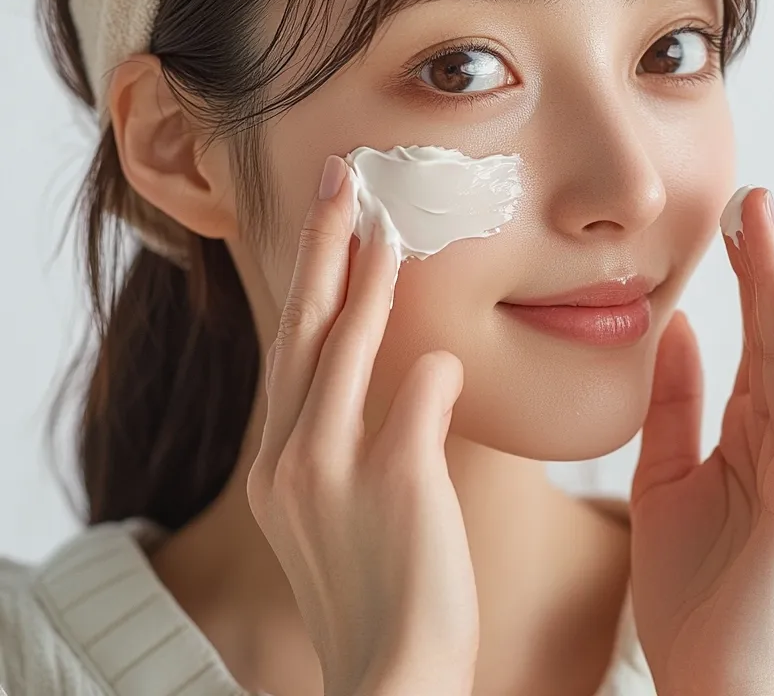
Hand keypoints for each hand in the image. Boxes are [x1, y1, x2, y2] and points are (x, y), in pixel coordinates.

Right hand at [246, 155, 478, 695]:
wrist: (392, 675)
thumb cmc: (377, 587)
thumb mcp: (336, 509)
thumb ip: (350, 437)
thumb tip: (405, 373)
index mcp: (277, 460)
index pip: (292, 346)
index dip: (308, 279)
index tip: (322, 223)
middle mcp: (290, 456)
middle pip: (303, 325)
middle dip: (319, 243)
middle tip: (336, 177)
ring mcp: (333, 469)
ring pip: (347, 346)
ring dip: (369, 279)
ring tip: (386, 221)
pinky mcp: (393, 482)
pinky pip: (420, 396)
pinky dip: (435, 369)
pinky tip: (447, 353)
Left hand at [629, 186, 773, 695]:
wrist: (710, 691)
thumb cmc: (693, 597)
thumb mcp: (667, 479)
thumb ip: (673, 408)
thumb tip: (673, 330)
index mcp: (757, 443)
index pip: (754, 346)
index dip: (744, 284)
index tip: (725, 225)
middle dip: (765, 266)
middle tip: (749, 199)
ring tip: (764, 221)